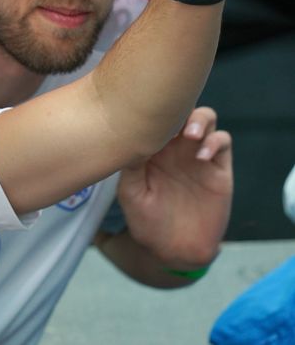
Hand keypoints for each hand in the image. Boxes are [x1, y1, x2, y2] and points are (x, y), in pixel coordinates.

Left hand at [116, 106, 232, 268]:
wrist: (174, 249)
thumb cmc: (145, 219)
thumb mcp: (130, 193)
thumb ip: (131, 166)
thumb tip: (130, 136)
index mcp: (150, 146)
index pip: (153, 115)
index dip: (151, 107)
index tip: (146, 111)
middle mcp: (173, 145)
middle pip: (180, 108)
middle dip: (177, 105)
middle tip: (172, 118)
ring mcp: (196, 154)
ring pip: (204, 118)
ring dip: (199, 119)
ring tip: (190, 135)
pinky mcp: (218, 168)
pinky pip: (222, 142)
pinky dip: (215, 142)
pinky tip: (202, 156)